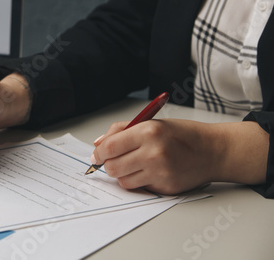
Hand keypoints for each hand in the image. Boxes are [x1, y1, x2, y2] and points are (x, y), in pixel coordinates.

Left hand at [90, 119, 268, 194]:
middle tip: (113, 161)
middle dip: (108, 165)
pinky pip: (140, 188)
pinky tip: (149, 171)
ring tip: (134, 164)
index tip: (96, 156)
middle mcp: (154, 152)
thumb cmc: (182, 135)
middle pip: (113, 167)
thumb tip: (98, 143)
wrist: (213, 151)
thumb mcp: (151, 122)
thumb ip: (121, 131)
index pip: (110, 147)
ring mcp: (161, 172)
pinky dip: (138, 181)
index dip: (98, 153)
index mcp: (148, 131)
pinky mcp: (166, 187)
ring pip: (123, 181)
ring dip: (123, 175)